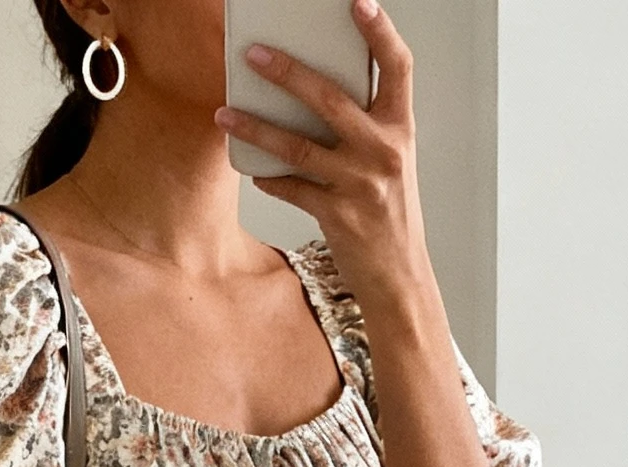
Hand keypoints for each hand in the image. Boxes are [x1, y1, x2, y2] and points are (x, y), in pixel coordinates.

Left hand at [214, 1, 433, 334]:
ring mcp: (360, 183)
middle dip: (286, 71)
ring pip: (297, 144)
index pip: (398, 67)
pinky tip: (255, 172)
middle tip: (253, 53)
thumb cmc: (391, 216)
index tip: (358, 2)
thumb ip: (364, 127)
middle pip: (330, 96)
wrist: (399, 278)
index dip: (380, 31)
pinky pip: (292, 188)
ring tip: (226, 113)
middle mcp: (384, 151)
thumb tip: (313, 95)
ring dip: (256, 127)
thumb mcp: (390, 163)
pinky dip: (270, 179)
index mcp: (401, 129)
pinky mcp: (338, 215)